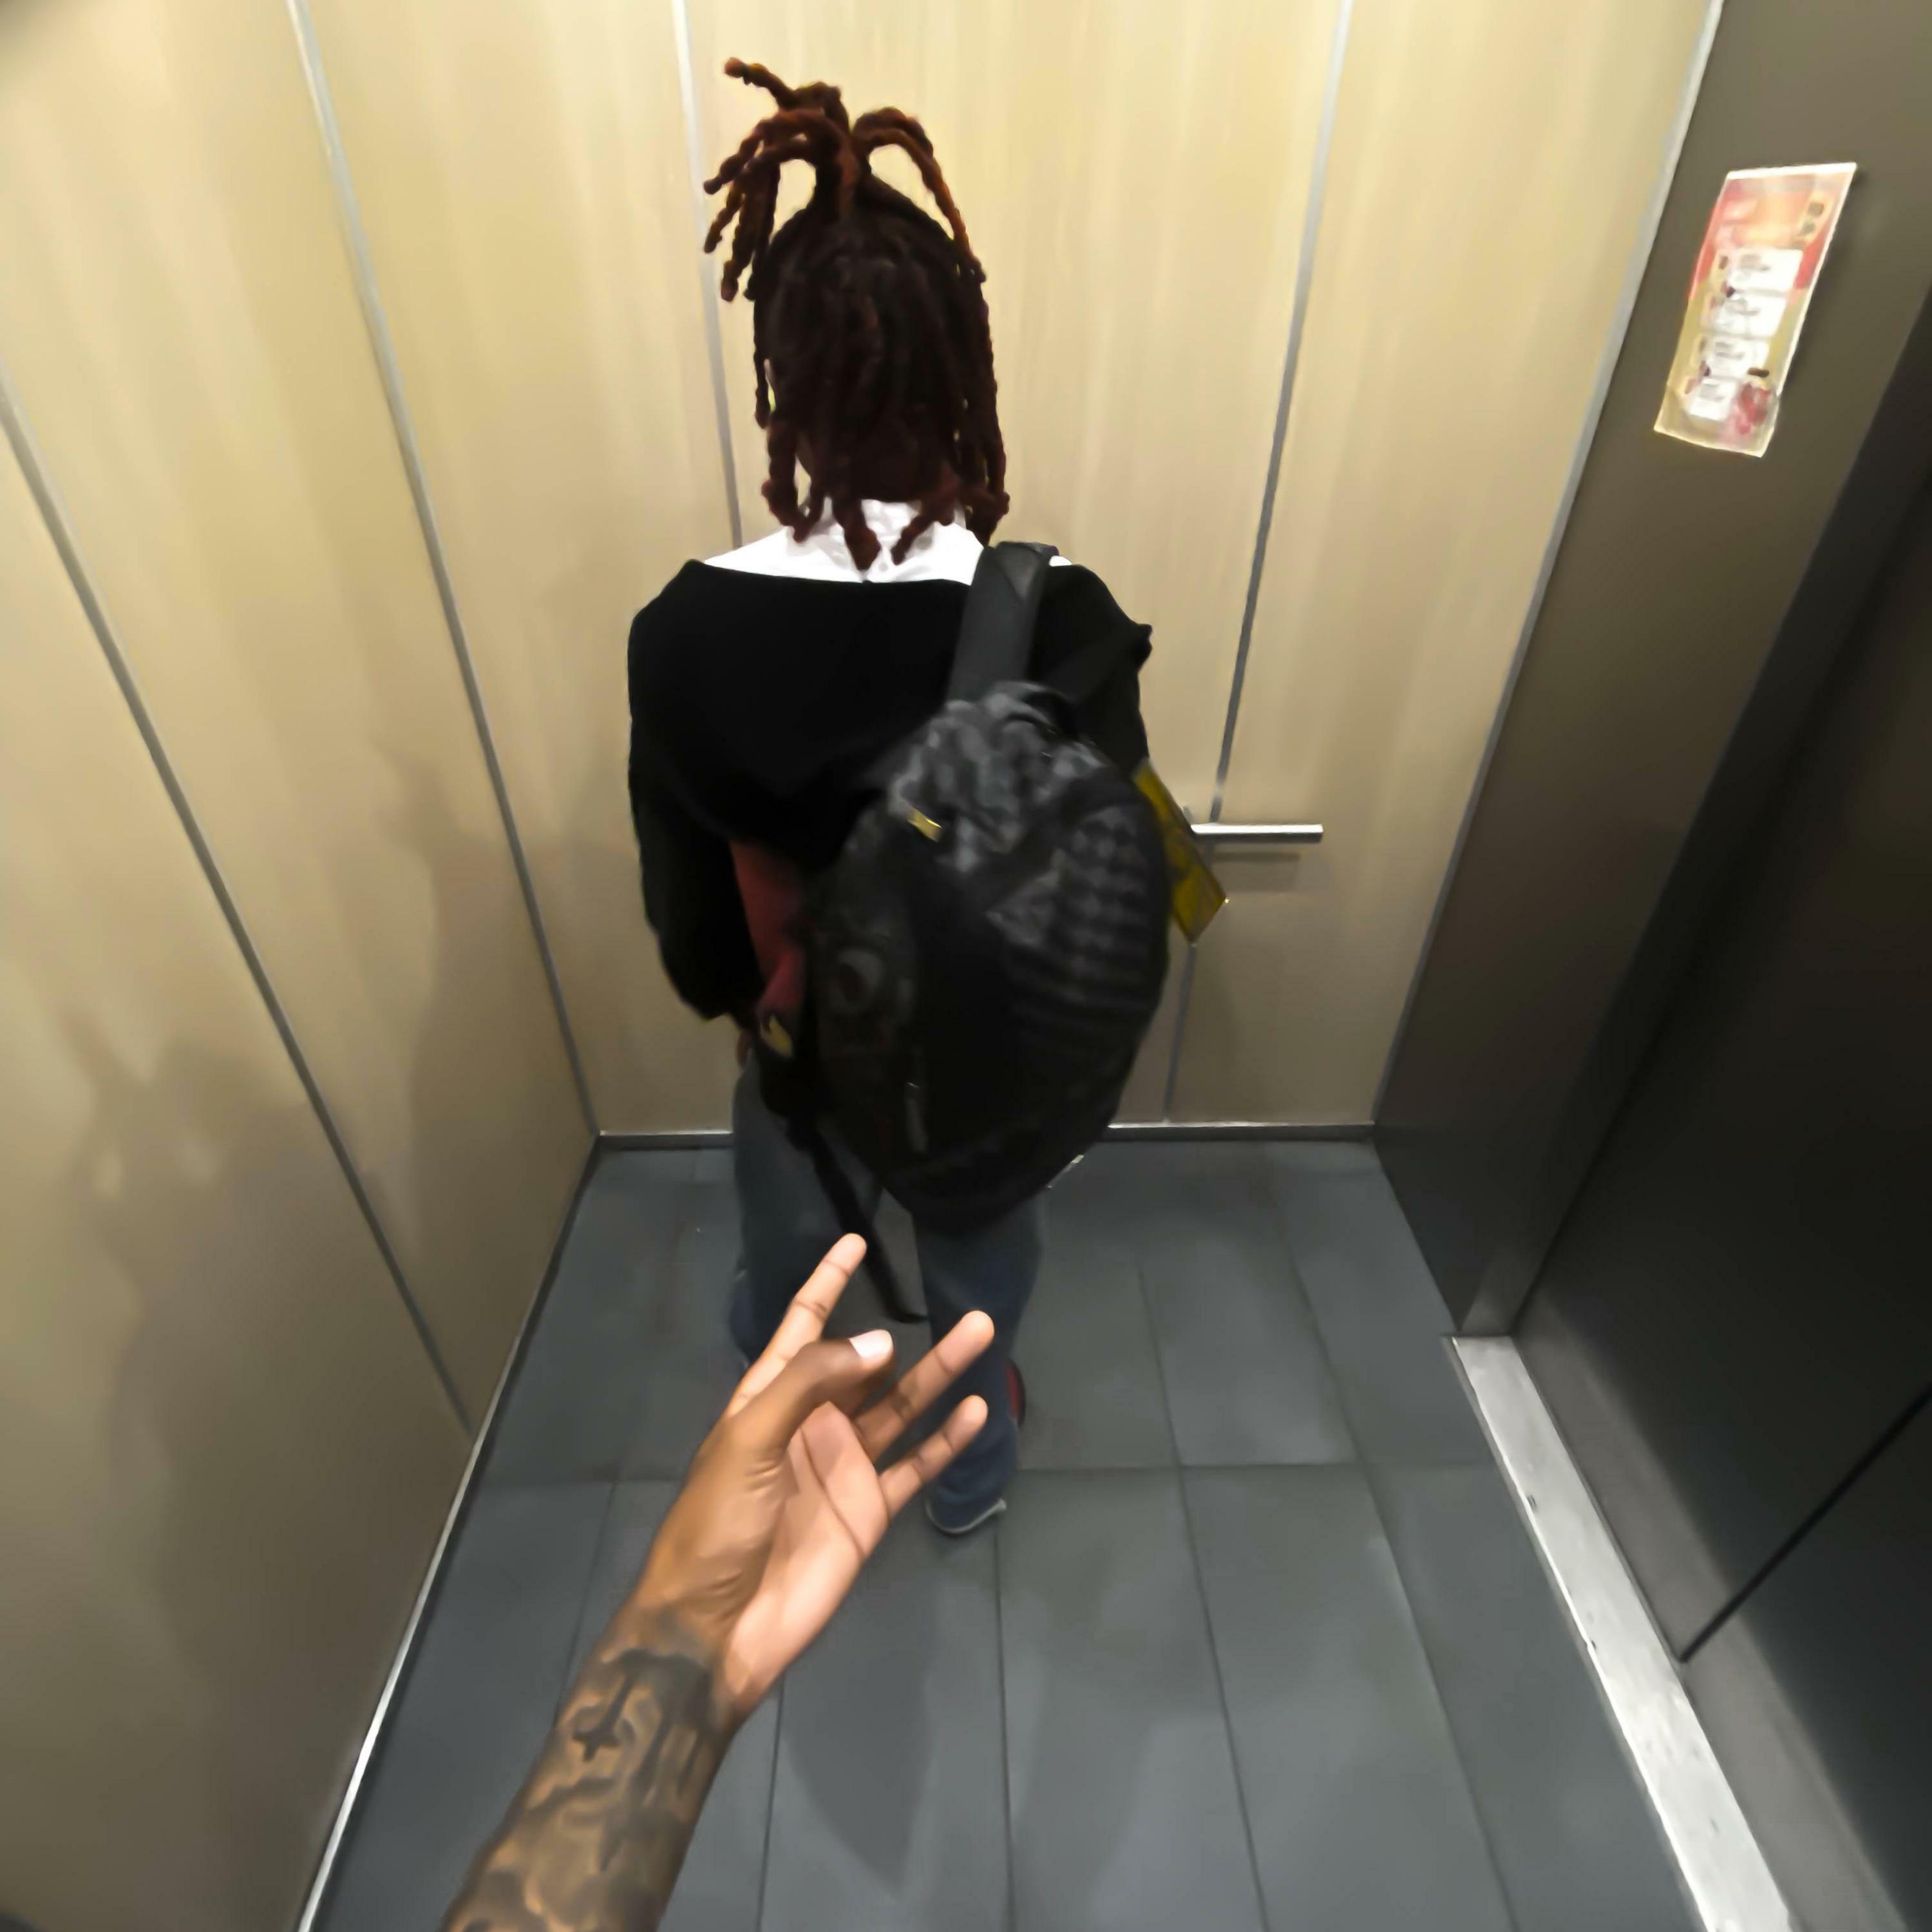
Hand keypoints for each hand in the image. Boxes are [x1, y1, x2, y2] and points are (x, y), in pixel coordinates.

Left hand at [629, 1235, 992, 1718]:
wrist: (718, 1624)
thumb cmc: (716, 1523)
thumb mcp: (749, 1440)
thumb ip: (810, 1385)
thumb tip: (880, 1344)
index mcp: (768, 1400)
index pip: (802, 1328)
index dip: (826, 1285)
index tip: (855, 1242)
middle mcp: (811, 1425)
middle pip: (867, 1368)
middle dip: (907, 1337)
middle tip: (964, 1307)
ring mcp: (843, 1467)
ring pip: (902, 1408)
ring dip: (940, 1376)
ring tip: (982, 1338)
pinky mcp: (868, 1511)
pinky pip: (915, 1465)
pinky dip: (946, 1441)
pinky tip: (975, 1412)